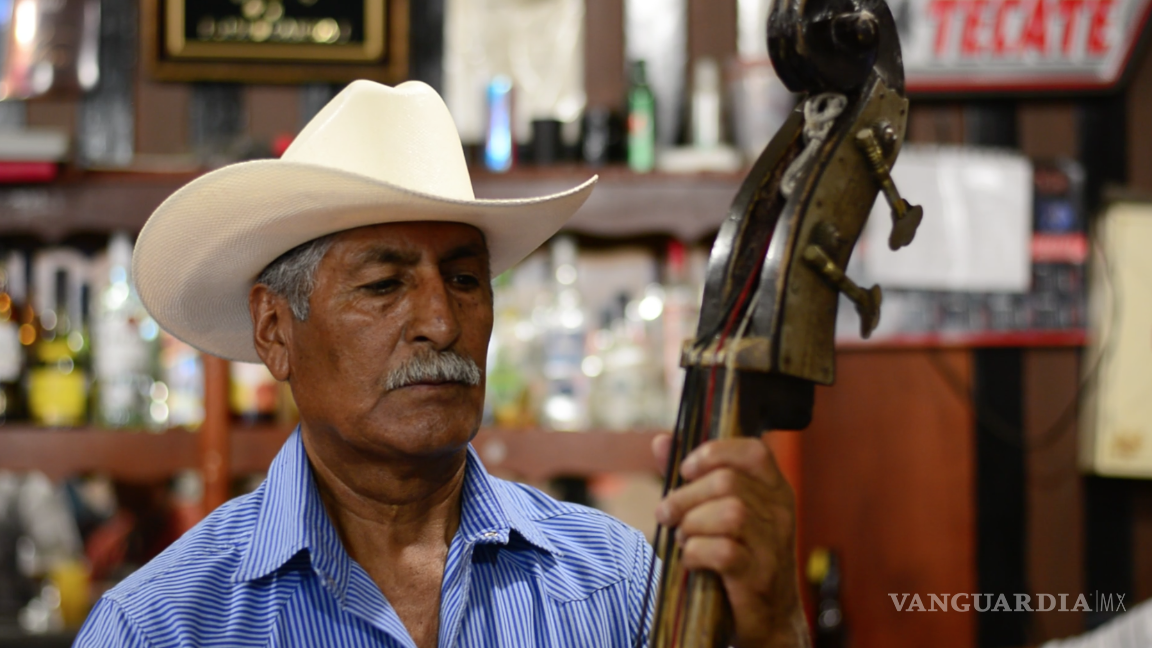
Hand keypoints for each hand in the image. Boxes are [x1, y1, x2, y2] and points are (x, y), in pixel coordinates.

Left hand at [653, 434, 809, 647]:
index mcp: (774, 490)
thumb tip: (661, 440)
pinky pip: (724, 552)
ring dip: (692, 525)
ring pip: (729, 513)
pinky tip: (691, 560)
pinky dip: (696, 553)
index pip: (754, 451)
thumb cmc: (740, 557)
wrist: (769, 617)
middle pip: (728, 482)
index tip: (687, 470)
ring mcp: (773, 544)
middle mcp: (780, 512)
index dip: (715, 453)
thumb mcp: (720, 512)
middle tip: (668, 515)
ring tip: (684, 538)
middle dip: (686, 496)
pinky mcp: (759, 575)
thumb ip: (691, 477)